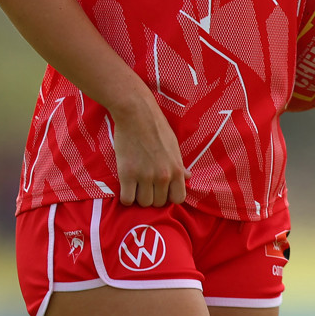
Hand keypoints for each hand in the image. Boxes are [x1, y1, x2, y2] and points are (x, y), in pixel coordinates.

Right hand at [112, 92, 190, 206]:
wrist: (136, 112)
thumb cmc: (156, 126)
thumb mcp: (173, 145)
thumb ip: (179, 164)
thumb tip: (188, 176)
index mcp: (176, 168)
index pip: (178, 199)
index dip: (169, 196)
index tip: (162, 189)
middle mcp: (163, 176)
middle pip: (159, 203)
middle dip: (153, 196)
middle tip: (146, 184)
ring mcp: (145, 176)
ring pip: (143, 203)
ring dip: (139, 197)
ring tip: (136, 184)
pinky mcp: (127, 174)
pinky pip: (127, 199)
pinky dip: (126, 197)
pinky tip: (126, 187)